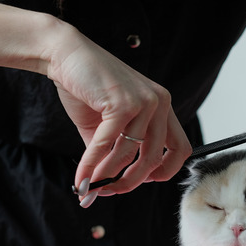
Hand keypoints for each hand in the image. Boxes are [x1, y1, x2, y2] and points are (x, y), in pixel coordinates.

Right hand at [47, 27, 191, 204]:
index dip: (164, 171)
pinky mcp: (123, 103)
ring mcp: (145, 102)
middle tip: (108, 191)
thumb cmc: (85, 89)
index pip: (181, 149)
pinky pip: (108, 145)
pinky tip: (81, 177)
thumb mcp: (104, 127)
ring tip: (90, 185)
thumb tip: (97, 190)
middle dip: (131, 182)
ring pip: (131, 155)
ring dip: (107, 175)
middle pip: (156, 158)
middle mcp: (160, 103)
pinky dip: (93, 165)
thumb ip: (109, 156)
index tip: (141, 181)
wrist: (64, 54)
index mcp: (162, 107)